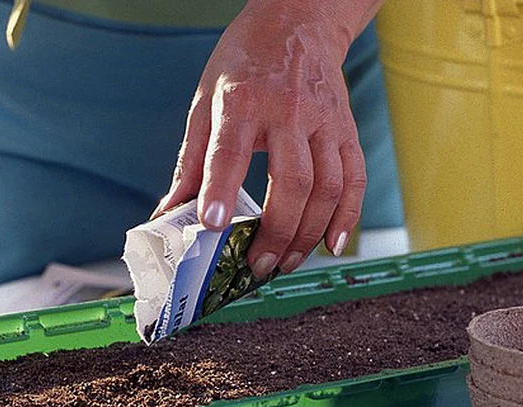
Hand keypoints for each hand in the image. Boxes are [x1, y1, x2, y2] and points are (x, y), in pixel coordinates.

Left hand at [156, 0, 373, 275]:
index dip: (221, 190)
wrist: (298, 21)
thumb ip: (191, 162)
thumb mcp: (205, 101)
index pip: (231, 151)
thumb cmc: (245, 64)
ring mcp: (324, 121)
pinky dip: (346, 218)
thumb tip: (168, 213)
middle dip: (275, 233)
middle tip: (257, 265)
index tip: (212, 225)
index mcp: (243, 101)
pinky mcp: (347, 130)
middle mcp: (288, 111)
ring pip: (326, 189)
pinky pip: (354, 180)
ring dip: (307, 235)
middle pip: (292, 182)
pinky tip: (330, 245)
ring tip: (285, 262)